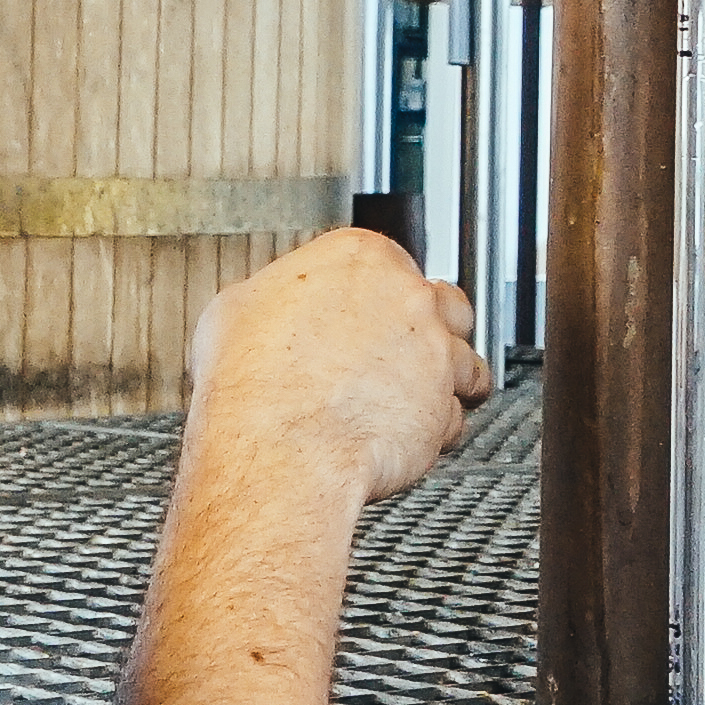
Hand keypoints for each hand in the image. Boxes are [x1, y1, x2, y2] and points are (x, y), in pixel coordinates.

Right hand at [185, 230, 490, 507]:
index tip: (373, 315)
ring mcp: (435, 353)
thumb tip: (273, 309)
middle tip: (408, 353)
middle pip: (446, 304)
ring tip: (423, 399)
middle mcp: (409, 297)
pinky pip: (454, 418)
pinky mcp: (444, 408)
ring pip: (466, 362)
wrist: (277, 446)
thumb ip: (276, 298)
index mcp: (362, 258)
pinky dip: (438, 429)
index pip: (391, 265)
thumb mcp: (238, 308)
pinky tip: (410, 435)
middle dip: (432, 329)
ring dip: (448, 381)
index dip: (382, 297)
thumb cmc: (252, 381)